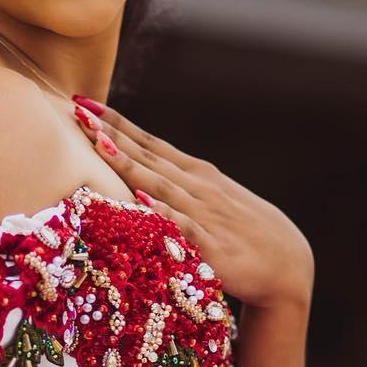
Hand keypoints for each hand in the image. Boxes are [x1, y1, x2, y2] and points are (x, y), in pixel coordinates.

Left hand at [74, 100, 313, 311]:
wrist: (288, 264)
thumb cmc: (243, 231)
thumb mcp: (210, 200)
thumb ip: (176, 186)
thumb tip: (138, 175)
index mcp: (195, 174)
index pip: (149, 143)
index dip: (116, 123)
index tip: (83, 102)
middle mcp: (197, 187)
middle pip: (147, 156)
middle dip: (111, 134)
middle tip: (78, 113)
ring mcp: (204, 213)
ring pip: (159, 183)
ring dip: (128, 164)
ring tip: (99, 143)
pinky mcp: (212, 246)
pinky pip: (183, 226)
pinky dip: (163, 212)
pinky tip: (141, 200)